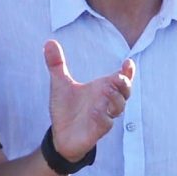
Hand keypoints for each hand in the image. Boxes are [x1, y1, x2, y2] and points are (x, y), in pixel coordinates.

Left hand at [45, 38, 134, 162]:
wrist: (60, 134)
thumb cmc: (66, 108)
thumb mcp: (60, 83)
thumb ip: (56, 64)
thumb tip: (48, 42)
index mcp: (102, 88)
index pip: (121, 78)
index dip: (128, 72)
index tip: (128, 63)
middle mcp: (106, 101)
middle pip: (125, 92)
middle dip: (125, 84)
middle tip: (118, 78)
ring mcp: (104, 115)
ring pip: (119, 107)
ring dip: (115, 99)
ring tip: (107, 90)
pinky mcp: (98, 130)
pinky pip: (106, 123)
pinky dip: (103, 117)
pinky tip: (95, 111)